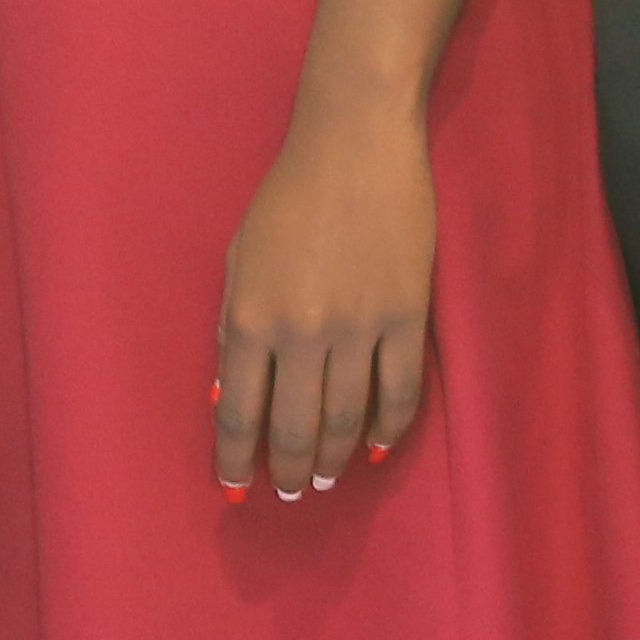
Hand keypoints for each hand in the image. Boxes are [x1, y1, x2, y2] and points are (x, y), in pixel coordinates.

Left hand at [214, 97, 434, 503]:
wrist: (355, 145)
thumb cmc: (287, 196)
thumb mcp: (239, 256)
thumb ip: (234, 324)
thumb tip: (232, 393)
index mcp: (250, 313)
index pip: (238, 410)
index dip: (234, 458)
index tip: (233, 487)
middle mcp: (301, 330)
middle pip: (294, 428)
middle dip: (288, 471)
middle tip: (289, 494)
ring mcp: (359, 327)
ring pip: (345, 419)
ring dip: (333, 459)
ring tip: (324, 480)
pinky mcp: (407, 317)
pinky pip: (399, 393)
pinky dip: (387, 430)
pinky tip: (373, 449)